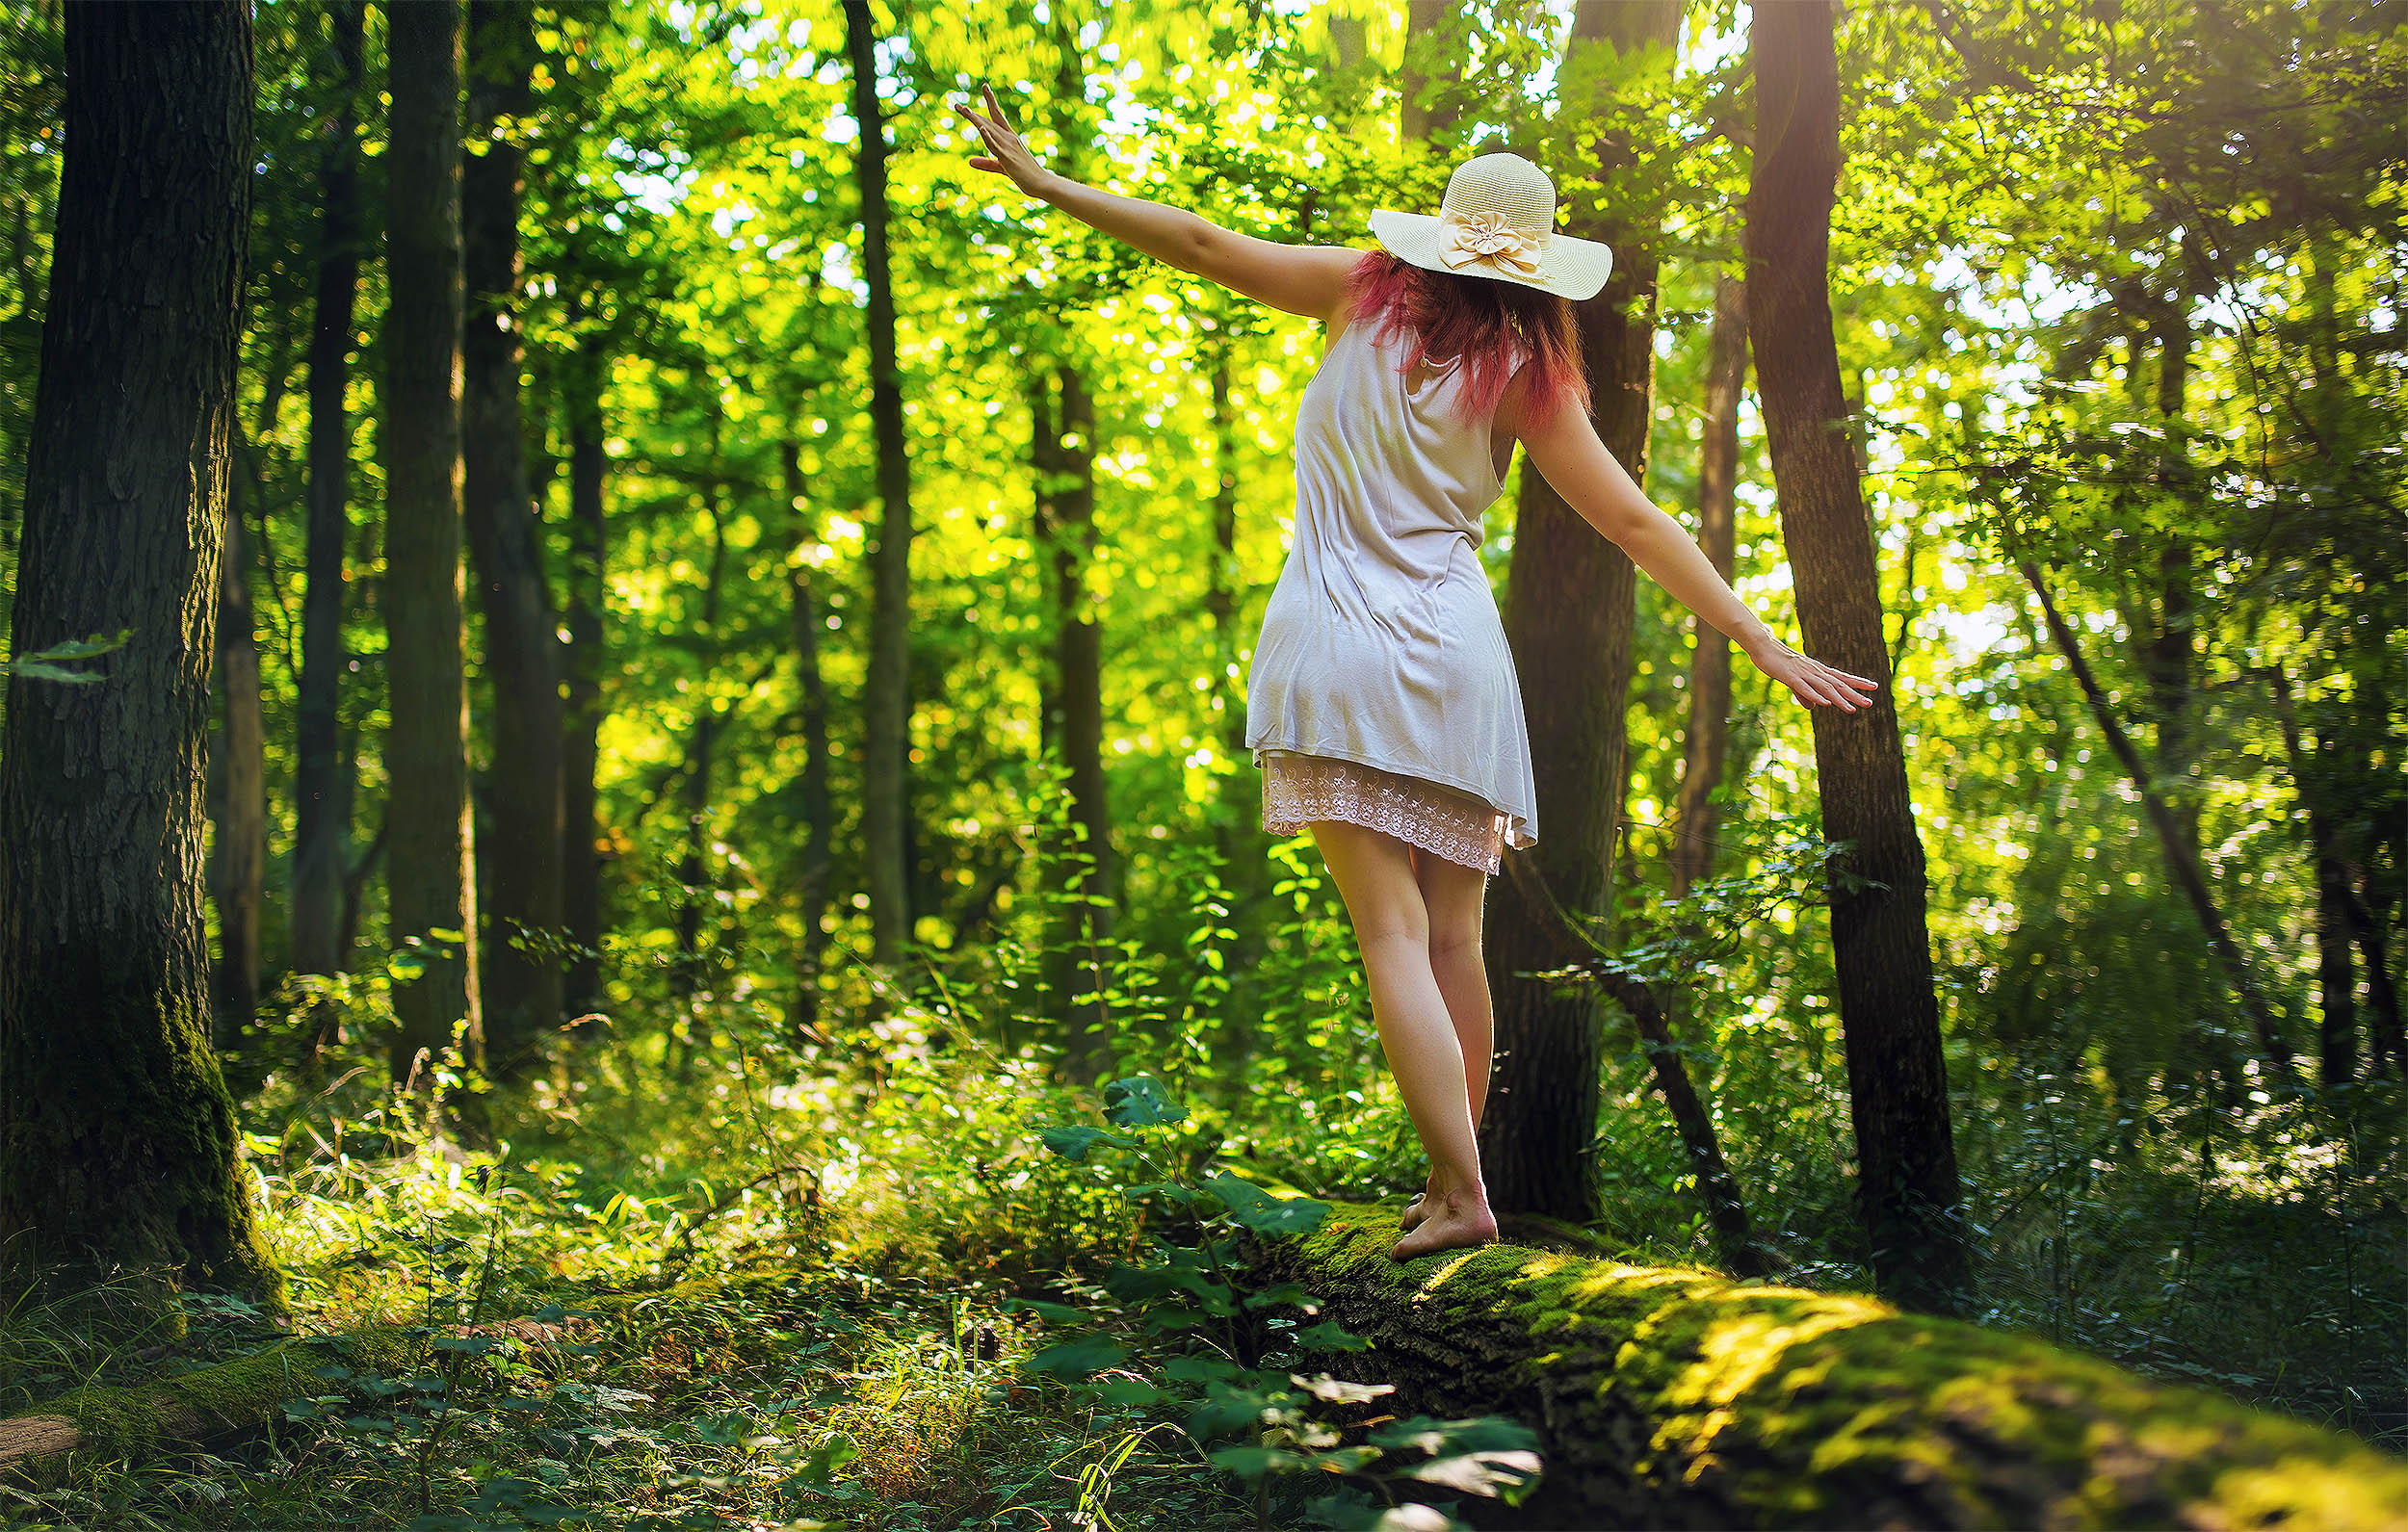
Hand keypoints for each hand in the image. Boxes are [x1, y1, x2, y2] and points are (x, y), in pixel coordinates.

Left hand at [954, 84, 1052, 198]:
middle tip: (956, 105)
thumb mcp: (1003, 168)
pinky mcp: (1008, 158)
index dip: (990, 101)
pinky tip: (981, 128)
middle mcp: (1009, 138)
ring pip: (989, 130)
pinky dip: (988, 137)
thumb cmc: (1025, 175)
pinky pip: (996, 146)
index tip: (985, 86)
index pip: (997, 116)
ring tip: (964, 110)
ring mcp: (1009, 147)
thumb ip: (986, 163)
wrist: (1043, 184)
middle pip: (988, 122)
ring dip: (976, 120)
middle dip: (971, 114)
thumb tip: (970, 161)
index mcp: (1009, 138)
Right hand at [1743, 629, 1880, 712]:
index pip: (1842, 677)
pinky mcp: (1791, 677)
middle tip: (1870, 703)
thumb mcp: (1794, 681)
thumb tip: (1813, 707)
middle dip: (1854, 694)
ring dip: (1839, 699)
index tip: (1874, 687)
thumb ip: (1805, 694)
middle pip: (1838, 684)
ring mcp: (1804, 673)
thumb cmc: (1778, 662)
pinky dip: (1815, 696)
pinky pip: (1805, 688)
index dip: (1858, 682)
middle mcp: (1815, 671)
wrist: (1763, 646)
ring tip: (1851, 710)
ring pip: (1825, 688)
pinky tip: (1825, 704)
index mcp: (1817, 670)